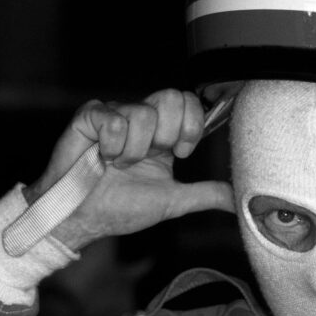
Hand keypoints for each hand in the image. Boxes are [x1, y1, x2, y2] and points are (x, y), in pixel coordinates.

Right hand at [24, 89, 234, 250]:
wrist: (79, 219)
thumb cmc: (119, 208)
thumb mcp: (171, 201)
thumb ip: (205, 194)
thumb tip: (236, 199)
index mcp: (163, 133)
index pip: (190, 102)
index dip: (191, 126)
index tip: (181, 152)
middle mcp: (141, 118)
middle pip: (172, 96)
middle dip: (165, 135)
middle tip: (149, 156)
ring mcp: (115, 114)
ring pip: (143, 112)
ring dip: (133, 150)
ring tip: (119, 164)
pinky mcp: (90, 116)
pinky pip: (114, 118)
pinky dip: (111, 146)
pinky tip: (102, 158)